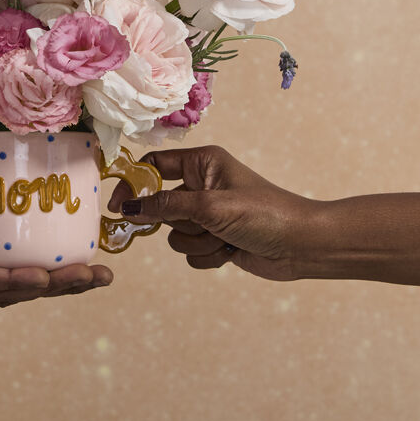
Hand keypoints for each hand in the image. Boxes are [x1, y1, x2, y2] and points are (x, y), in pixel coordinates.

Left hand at [0, 178, 112, 307]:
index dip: (54, 278)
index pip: (13, 281)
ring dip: (48, 286)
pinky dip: (6, 281)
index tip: (91, 267)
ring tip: (85, 278)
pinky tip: (35, 278)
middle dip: (65, 288)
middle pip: (18, 293)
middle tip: (105, 277)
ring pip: (4, 291)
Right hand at [109, 144, 318, 282]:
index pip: (154, 166)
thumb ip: (166, 205)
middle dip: (180, 222)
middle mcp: (202, 186)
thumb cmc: (264, 213)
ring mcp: (208, 216)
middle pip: (160, 206)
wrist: (302, 246)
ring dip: (197, 243)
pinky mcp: (214, 241)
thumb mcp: (211, 206)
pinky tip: (231, 251)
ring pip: (174, 234)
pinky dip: (208, 256)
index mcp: (202, 163)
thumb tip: (127, 208)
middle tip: (201, 225)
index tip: (118, 206)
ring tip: (225, 238)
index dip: (134, 183)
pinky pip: (190, 254)